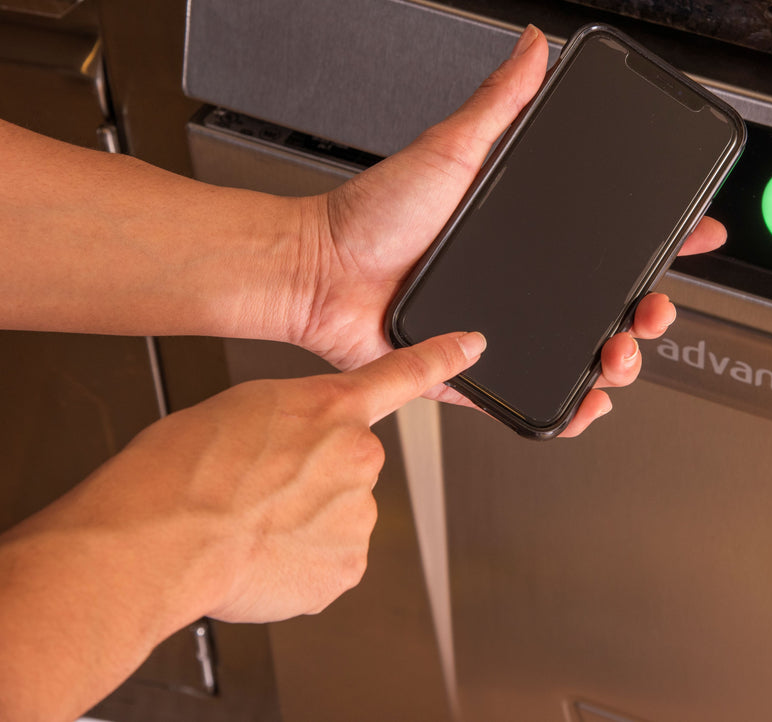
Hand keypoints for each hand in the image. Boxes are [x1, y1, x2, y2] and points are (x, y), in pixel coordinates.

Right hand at [0, 332, 482, 719]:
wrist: (159, 538)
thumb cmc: (180, 472)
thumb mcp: (239, 411)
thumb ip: (292, 424)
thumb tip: (299, 454)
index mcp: (330, 407)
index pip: (403, 374)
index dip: (443, 358)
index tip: (472, 345)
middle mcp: (358, 455)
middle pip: (349, 469)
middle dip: (314, 482)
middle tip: (258, 495)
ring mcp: (359, 513)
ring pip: (337, 519)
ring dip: (304, 526)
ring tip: (250, 527)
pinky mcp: (348, 565)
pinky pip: (329, 563)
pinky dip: (300, 566)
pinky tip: (260, 557)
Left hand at [291, 26, 725, 435]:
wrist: (319, 273)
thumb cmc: (373, 214)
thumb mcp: (449, 149)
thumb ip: (498, 103)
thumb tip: (533, 46)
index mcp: (528, 237)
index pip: (612, 240)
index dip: (664, 241)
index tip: (698, 234)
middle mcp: (525, 286)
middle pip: (614, 305)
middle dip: (653, 312)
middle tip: (654, 307)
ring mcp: (508, 331)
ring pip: (587, 356)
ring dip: (622, 362)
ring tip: (619, 354)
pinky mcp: (480, 374)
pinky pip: (538, 400)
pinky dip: (572, 412)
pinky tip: (588, 403)